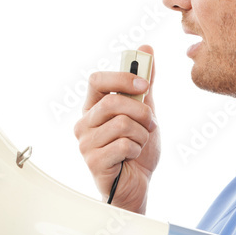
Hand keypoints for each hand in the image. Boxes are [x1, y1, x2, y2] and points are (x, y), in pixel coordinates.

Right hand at [73, 43, 160, 212]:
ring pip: (122, 124)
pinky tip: (132, 158)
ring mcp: (85, 143)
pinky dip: (137, 150)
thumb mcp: (144, 113)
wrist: (138, 186)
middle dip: (141, 111)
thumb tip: (146, 49)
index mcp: (93, 108)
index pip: (96, 80)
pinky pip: (123, 145)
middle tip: (151, 124)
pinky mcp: (93, 162)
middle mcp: (84, 123)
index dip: (122, 78)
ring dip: (141, 135)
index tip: (145, 85)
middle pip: (112, 101)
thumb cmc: (137, 151)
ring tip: (139, 144)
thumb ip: (143, 85)